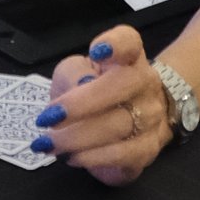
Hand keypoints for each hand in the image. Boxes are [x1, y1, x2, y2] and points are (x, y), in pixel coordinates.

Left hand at [37, 20, 173, 184]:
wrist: (136, 122)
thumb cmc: (96, 91)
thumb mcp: (75, 74)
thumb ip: (71, 75)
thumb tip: (72, 95)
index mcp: (129, 57)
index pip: (130, 42)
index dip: (115, 44)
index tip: (96, 51)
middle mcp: (146, 82)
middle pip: (123, 84)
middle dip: (81, 103)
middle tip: (48, 119)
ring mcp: (152, 116)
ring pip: (119, 124)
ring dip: (78, 137)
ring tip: (50, 144)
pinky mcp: (149, 148)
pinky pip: (123, 154)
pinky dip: (93, 157)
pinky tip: (72, 157)